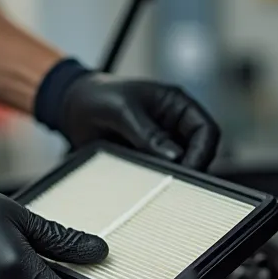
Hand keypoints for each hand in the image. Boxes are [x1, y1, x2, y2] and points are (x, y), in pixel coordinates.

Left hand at [34, 60, 220, 169]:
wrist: (71, 108)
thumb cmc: (97, 95)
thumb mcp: (123, 110)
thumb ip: (148, 133)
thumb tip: (174, 157)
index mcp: (177, 104)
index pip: (206, 130)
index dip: (203, 152)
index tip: (189, 169)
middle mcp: (174, 125)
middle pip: (199, 152)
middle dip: (190, 167)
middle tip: (175, 182)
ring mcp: (161, 144)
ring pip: (180, 167)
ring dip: (171, 176)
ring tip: (155, 181)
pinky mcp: (146, 159)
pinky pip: (159, 174)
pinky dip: (155, 181)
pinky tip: (143, 183)